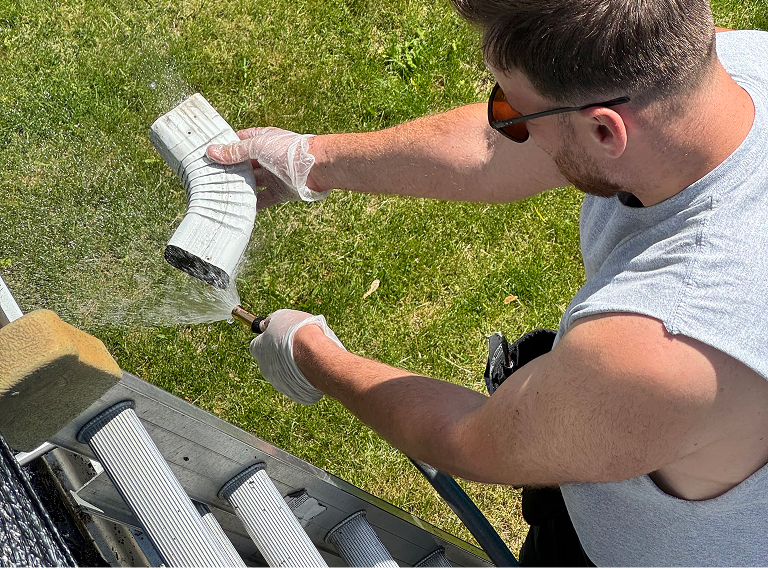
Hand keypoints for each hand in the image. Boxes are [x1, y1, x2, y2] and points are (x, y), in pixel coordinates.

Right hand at [206, 127, 329, 209]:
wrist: (317, 168)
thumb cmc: (289, 151)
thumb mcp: (258, 147)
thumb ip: (235, 151)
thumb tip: (212, 152)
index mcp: (263, 141)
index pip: (240, 141)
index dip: (225, 146)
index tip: (208, 153)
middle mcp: (268, 158)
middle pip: (244, 165)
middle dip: (229, 170)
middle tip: (209, 177)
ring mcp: (274, 176)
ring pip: (252, 183)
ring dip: (239, 188)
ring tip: (220, 193)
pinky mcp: (281, 192)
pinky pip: (263, 200)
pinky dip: (252, 205)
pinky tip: (239, 208)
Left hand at [249, 309, 345, 403]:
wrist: (315, 355)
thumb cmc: (297, 332)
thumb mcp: (282, 316)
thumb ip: (272, 321)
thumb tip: (267, 324)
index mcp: (257, 349)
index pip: (258, 343)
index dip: (270, 338)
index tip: (280, 333)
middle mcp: (264, 368)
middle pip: (271, 359)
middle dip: (282, 353)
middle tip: (297, 345)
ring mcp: (278, 382)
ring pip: (285, 373)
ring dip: (293, 365)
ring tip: (309, 355)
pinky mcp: (293, 393)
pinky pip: (298, 383)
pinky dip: (304, 376)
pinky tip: (314, 367)